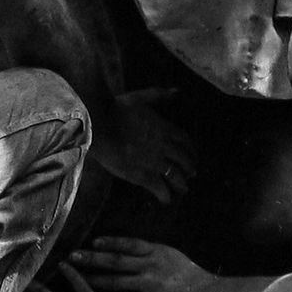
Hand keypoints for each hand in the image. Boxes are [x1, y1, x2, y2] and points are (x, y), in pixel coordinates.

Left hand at [69, 236, 212, 291]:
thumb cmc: (187, 274)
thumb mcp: (169, 254)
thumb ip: (148, 251)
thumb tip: (126, 247)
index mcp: (156, 251)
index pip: (128, 244)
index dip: (109, 242)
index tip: (93, 241)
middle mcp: (150, 266)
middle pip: (115, 261)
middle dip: (92, 258)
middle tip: (73, 256)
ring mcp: (147, 285)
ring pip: (115, 281)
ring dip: (94, 279)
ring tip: (77, 277)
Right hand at [90, 88, 196, 202]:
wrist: (99, 126)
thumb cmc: (117, 110)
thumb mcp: (140, 98)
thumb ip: (159, 96)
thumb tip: (176, 91)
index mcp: (165, 128)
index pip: (185, 141)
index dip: (190, 149)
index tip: (192, 154)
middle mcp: (164, 147)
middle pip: (184, 160)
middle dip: (190, 168)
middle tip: (192, 174)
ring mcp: (155, 163)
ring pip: (175, 176)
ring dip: (181, 184)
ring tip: (183, 189)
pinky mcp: (142, 176)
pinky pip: (159, 188)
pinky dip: (165, 195)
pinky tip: (166, 200)